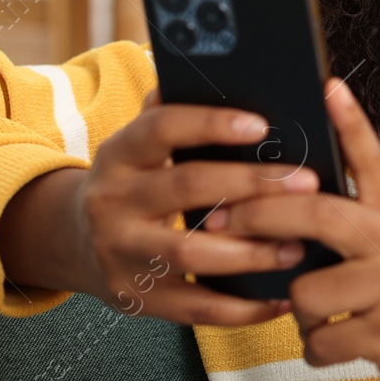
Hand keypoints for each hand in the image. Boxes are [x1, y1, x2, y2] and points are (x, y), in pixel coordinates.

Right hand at [1, 89, 321, 325]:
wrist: (73, 240)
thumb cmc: (132, 180)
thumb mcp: (137, 143)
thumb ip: (170, 112)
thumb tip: (218, 72)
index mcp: (119, 153)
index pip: (161, 128)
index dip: (211, 124)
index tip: (261, 123)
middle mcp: (113, 201)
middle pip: (186, 188)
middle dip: (252, 185)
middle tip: (307, 183)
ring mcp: (122, 252)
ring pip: (191, 252)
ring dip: (251, 251)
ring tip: (299, 246)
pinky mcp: (136, 298)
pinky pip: (195, 308)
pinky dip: (241, 308)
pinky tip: (280, 299)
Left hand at [207, 79, 379, 380]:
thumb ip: (356, 227)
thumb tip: (286, 208)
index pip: (372, 159)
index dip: (350, 121)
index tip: (327, 85)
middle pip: (318, 213)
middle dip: (262, 214)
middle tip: (222, 220)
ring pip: (306, 290)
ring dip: (299, 311)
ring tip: (322, 315)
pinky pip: (319, 339)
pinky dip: (316, 348)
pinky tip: (335, 345)